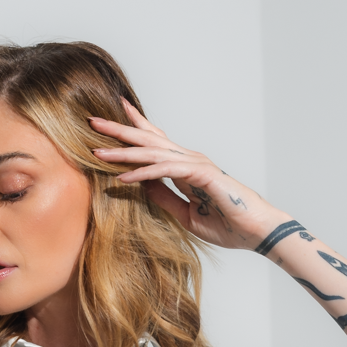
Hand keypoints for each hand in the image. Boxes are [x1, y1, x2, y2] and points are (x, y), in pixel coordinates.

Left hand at [89, 102, 285, 249]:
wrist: (254, 231)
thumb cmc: (225, 223)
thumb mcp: (184, 213)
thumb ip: (164, 197)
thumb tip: (142, 185)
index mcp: (185, 166)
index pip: (155, 141)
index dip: (134, 127)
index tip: (113, 116)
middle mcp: (188, 159)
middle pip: (148, 139)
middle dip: (119, 130)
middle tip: (92, 120)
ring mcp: (195, 164)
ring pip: (152, 152)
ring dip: (123, 152)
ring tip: (97, 151)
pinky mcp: (201, 174)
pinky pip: (165, 171)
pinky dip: (143, 174)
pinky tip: (124, 178)